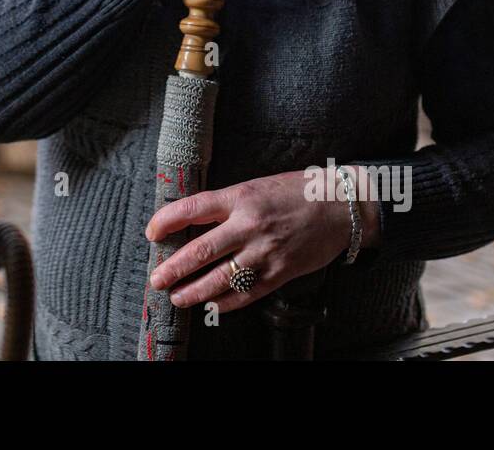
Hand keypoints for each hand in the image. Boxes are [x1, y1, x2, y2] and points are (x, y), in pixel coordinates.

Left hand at [145, 169, 380, 313]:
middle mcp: (250, 224)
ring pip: (221, 278)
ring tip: (178, 297)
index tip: (152, 233)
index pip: (193, 208)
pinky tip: (212, 307)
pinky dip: (226, 303)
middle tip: (157, 279)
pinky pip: (247, 293)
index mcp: (241, 197)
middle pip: (201, 250)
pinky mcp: (281, 272)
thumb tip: (195, 222)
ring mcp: (265, 251)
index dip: (167, 221)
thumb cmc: (297, 192)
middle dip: (174, 268)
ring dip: (195, 291)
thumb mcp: (257, 187)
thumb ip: (228, 205)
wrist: (341, 206)